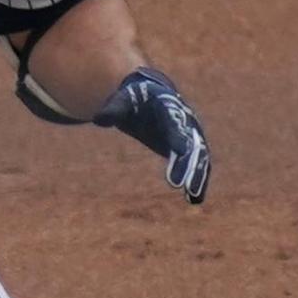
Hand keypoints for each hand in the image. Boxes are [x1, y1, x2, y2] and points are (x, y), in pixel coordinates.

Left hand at [94, 67, 210, 203]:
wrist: (149, 97)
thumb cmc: (134, 99)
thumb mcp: (122, 101)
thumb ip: (113, 110)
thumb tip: (98, 119)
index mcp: (168, 104)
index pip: (173, 121)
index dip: (177, 135)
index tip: (180, 151)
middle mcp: (185, 119)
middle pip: (190, 142)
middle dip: (187, 163)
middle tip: (182, 183)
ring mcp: (190, 134)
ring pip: (198, 156)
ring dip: (197, 175)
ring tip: (193, 195)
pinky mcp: (189, 148)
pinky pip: (198, 164)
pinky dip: (199, 180)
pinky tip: (195, 200)